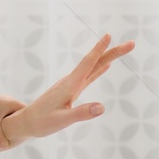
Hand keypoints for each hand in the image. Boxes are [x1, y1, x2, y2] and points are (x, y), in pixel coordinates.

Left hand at [0, 33, 133, 146]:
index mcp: (70, 85)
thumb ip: (81, 113)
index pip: (87, 63)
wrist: (27, 122)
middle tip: (132, 43)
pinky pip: (88, 76)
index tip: (109, 35)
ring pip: (93, 68)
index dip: (98, 50)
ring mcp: (71, 85)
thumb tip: (102, 107)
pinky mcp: (71, 90)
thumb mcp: (63, 120)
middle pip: (95, 62)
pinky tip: (105, 65)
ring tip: (122, 50)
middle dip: (113, 52)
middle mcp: (71, 81)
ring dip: (108, 57)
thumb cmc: (42, 122)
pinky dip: (98, 68)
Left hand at [0, 88, 26, 149]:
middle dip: (18, 126)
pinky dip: (2, 122)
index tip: (27, 134)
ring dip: (9, 124)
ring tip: (8, 136)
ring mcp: (1, 102)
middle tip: (19, 138)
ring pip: (10, 116)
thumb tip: (5, 148)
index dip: (28, 125)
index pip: (28, 114)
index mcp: (13, 104)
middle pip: (19, 116)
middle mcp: (9, 101)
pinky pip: (2, 115)